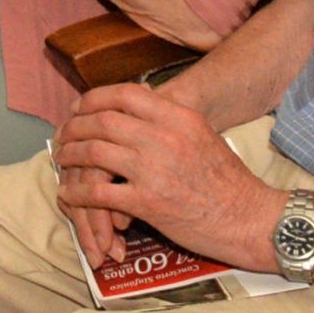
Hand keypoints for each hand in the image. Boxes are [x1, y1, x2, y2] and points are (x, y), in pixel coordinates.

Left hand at [54, 85, 280, 270]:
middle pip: (102, 120)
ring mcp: (155, 169)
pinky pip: (99, 193)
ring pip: (95, 152)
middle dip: (75, 127)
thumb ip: (170, 118)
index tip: (79, 108)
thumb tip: (139, 101)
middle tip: (63, 135)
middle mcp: (164, 137)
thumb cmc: (230, 180)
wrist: (252, 219)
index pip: (125, 94)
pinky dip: (78, 193)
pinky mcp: (149, 202)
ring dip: (71, 156)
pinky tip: (69, 194)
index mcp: (179, 116)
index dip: (94, 99)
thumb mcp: (202, 134)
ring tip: (61, 160)